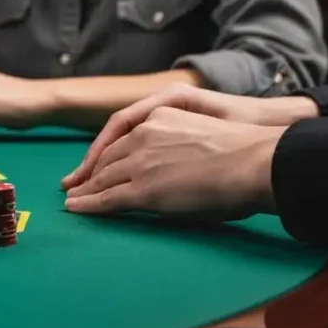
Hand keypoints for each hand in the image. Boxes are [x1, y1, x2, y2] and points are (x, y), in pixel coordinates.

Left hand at [64, 107, 283, 221]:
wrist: (254, 163)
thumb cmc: (241, 155)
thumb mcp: (198, 134)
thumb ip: (176, 145)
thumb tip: (171, 166)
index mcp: (158, 119)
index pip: (121, 138)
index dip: (103, 155)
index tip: (91, 166)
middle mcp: (144, 136)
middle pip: (107, 157)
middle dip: (88, 173)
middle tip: (73, 185)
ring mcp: (141, 162)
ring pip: (103, 178)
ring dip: (85, 191)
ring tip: (73, 200)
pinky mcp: (143, 188)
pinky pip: (108, 198)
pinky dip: (88, 205)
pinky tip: (76, 209)